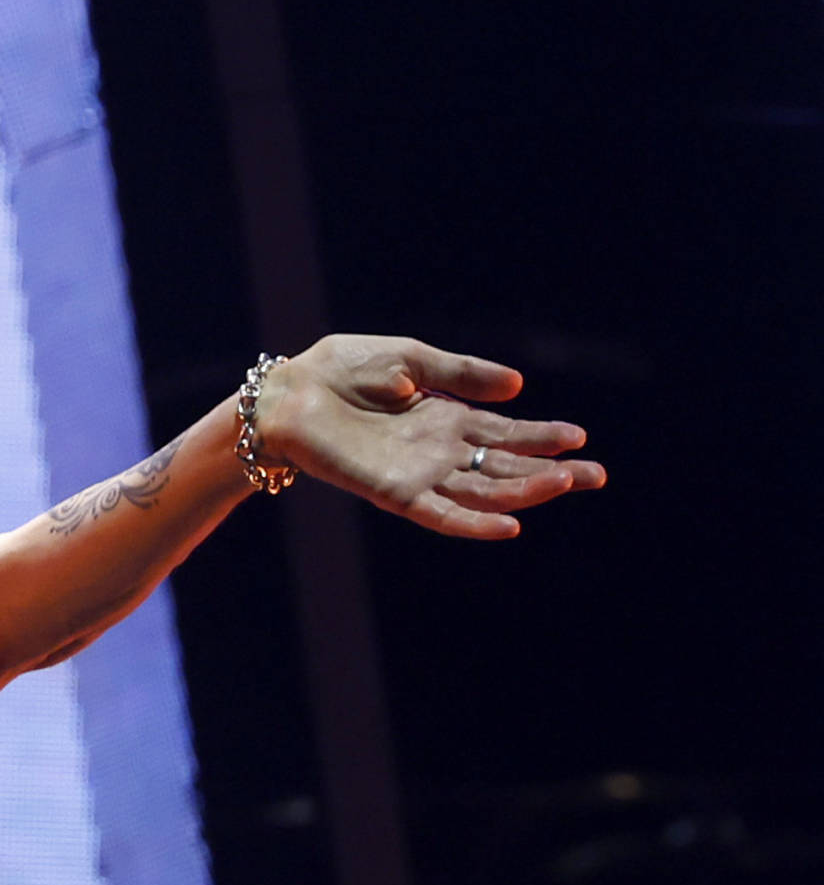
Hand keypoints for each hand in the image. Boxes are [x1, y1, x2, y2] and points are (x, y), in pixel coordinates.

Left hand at [261, 335, 605, 538]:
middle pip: (505, 466)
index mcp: (444, 418)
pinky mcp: (393, 492)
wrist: (287, 394)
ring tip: (566, 484)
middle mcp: (437, 451)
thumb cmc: (339, 372)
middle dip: (552, 470)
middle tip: (596, 475)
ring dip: (526, 491)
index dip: (544, 436)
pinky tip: (508, 524)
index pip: (506, 434)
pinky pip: (440, 514)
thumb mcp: (412, 360)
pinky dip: (474, 522)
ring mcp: (418, 474)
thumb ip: (463, 374)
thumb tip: (519, 386)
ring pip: (483, 490)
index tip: (582, 438)